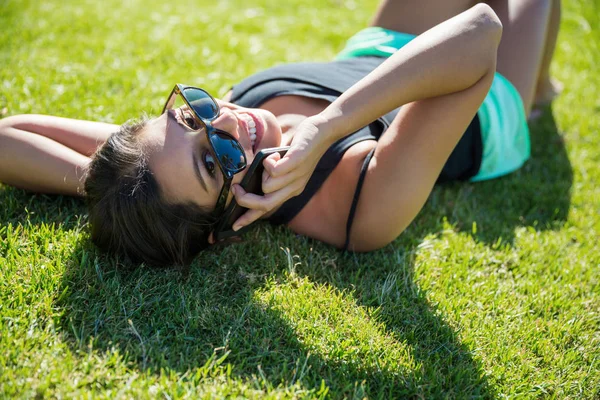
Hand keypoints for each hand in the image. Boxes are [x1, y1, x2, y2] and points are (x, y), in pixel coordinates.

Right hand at [230, 114, 334, 230]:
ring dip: (261, 173)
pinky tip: (274, 155)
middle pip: (265, 205)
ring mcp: (297, 176)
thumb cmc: (300, 146)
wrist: (323, 132)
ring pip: (267, 187)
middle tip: (237, 189)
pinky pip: (275, 170)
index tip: (234, 226)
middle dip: (246, 200)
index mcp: (290, 190)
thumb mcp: (283, 164)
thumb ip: (269, 172)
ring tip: (269, 159)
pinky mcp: (298, 161)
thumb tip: (248, 174)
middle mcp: (294, 188)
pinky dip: (268, 162)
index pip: (267, 210)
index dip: (249, 218)